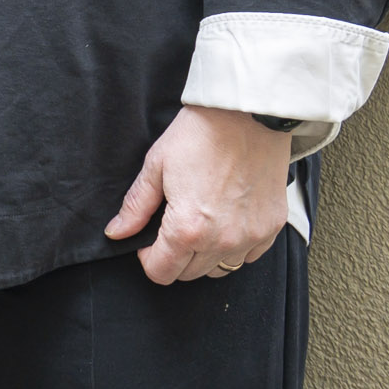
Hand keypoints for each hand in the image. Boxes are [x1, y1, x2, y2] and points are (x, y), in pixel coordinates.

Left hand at [105, 106, 292, 284]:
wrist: (248, 114)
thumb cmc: (200, 134)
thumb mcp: (156, 165)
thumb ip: (136, 206)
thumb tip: (116, 233)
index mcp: (188, 228)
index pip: (161, 273)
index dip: (147, 259)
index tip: (148, 241)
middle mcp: (222, 241)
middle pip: (189, 274)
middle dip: (174, 256)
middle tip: (172, 225)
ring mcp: (251, 237)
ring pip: (219, 269)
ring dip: (204, 255)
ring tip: (200, 221)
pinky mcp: (272, 228)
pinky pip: (248, 256)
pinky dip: (234, 247)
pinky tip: (226, 220)